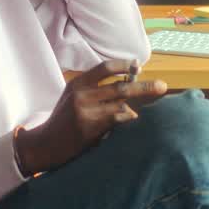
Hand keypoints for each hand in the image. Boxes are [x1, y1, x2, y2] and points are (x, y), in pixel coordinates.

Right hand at [15, 59, 167, 173]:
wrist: (45, 144)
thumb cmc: (63, 120)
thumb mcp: (72, 97)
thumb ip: (93, 89)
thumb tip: (126, 83)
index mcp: (77, 83)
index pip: (104, 68)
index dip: (123, 65)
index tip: (138, 65)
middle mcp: (81, 94)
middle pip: (119, 86)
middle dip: (144, 86)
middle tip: (162, 86)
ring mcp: (85, 111)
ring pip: (121, 104)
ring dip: (135, 107)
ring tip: (141, 109)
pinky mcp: (89, 127)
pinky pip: (116, 120)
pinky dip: (127, 118)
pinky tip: (130, 119)